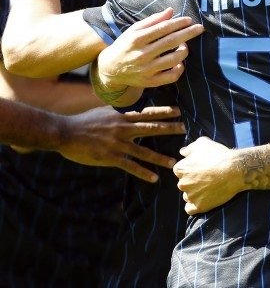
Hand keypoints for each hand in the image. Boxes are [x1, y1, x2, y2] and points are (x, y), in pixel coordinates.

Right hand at [56, 105, 185, 181]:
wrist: (65, 132)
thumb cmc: (83, 122)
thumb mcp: (104, 112)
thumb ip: (120, 113)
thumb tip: (132, 111)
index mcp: (122, 117)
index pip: (147, 113)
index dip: (163, 112)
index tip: (178, 111)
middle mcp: (123, 129)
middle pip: (151, 128)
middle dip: (169, 128)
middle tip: (185, 129)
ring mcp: (117, 144)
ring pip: (144, 151)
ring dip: (160, 158)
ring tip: (173, 162)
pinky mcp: (110, 157)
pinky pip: (130, 166)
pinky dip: (143, 172)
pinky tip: (154, 178)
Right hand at [98, 8, 203, 88]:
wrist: (110, 69)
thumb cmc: (125, 45)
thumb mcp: (134, 30)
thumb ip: (152, 21)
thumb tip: (171, 11)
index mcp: (136, 39)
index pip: (162, 28)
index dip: (178, 23)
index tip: (189, 19)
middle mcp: (142, 54)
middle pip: (171, 42)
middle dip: (188, 33)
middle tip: (200, 28)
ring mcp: (146, 70)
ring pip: (174, 59)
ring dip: (184, 50)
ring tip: (185, 45)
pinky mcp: (150, 82)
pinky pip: (172, 76)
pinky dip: (180, 68)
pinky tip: (179, 62)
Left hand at [174, 136, 241, 214]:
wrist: (235, 170)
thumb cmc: (219, 155)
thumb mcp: (202, 143)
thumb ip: (189, 148)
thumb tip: (182, 152)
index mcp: (180, 169)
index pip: (180, 170)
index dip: (191, 168)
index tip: (202, 168)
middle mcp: (182, 184)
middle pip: (184, 183)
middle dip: (192, 181)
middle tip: (207, 177)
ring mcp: (190, 196)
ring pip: (188, 196)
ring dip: (195, 193)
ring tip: (209, 187)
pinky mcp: (199, 206)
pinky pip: (190, 209)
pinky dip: (195, 205)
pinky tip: (204, 199)